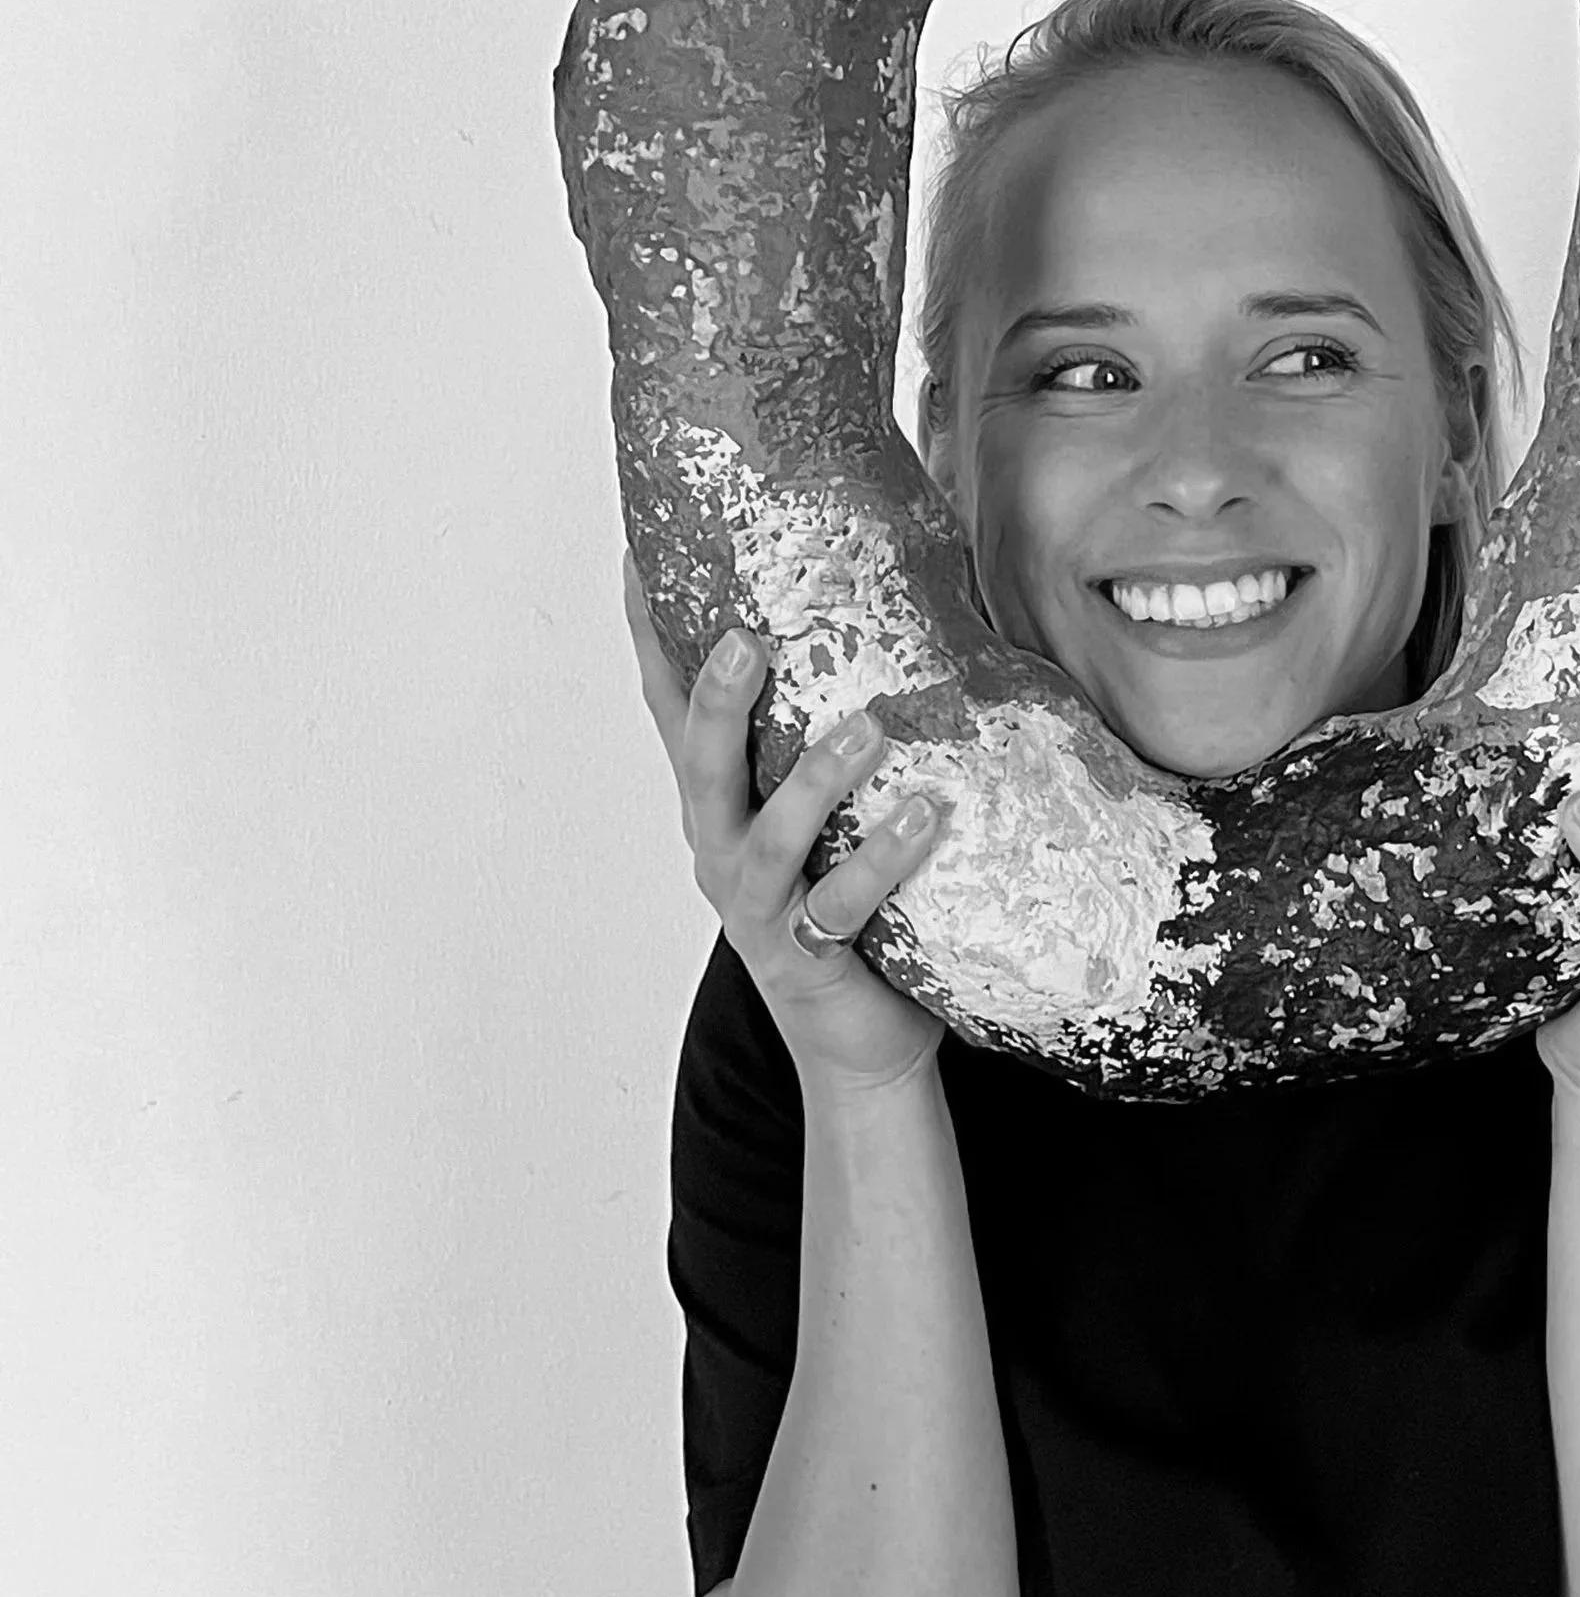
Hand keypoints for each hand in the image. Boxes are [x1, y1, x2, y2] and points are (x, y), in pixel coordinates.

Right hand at [622, 554, 945, 1095]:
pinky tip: (925, 814)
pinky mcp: (809, 957)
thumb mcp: (823, 808)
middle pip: (701, 768)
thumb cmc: (847, 903)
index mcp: (719, 804)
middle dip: (715, 703)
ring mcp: (760, 909)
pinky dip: (884, 858)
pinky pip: (843, 906)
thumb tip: (892, 620)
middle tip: (744, 639)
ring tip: (868, 729)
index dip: (649, 639)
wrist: (860, 1038)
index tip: (636, 557)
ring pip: (769, 840)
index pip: (671, 710)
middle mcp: (723, 850)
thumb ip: (830, 729)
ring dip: (814, 781)